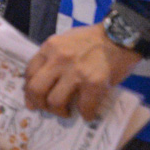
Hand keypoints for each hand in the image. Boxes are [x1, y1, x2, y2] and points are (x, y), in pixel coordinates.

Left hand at [24, 23, 143, 120]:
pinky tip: (88, 114)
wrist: (121, 35)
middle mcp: (59, 59)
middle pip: (36, 89)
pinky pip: (84, 107)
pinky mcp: (94, 83)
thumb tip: (45, 81)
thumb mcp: (65, 41)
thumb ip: (53, 57)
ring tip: (67, 112)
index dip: (28, 90)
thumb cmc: (93, 39)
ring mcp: (76, 72)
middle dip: (39, 104)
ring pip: (55, 101)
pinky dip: (85, 114)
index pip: (29, 73)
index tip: (32, 100)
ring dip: (60, 111)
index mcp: (50, 48)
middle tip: (47, 109)